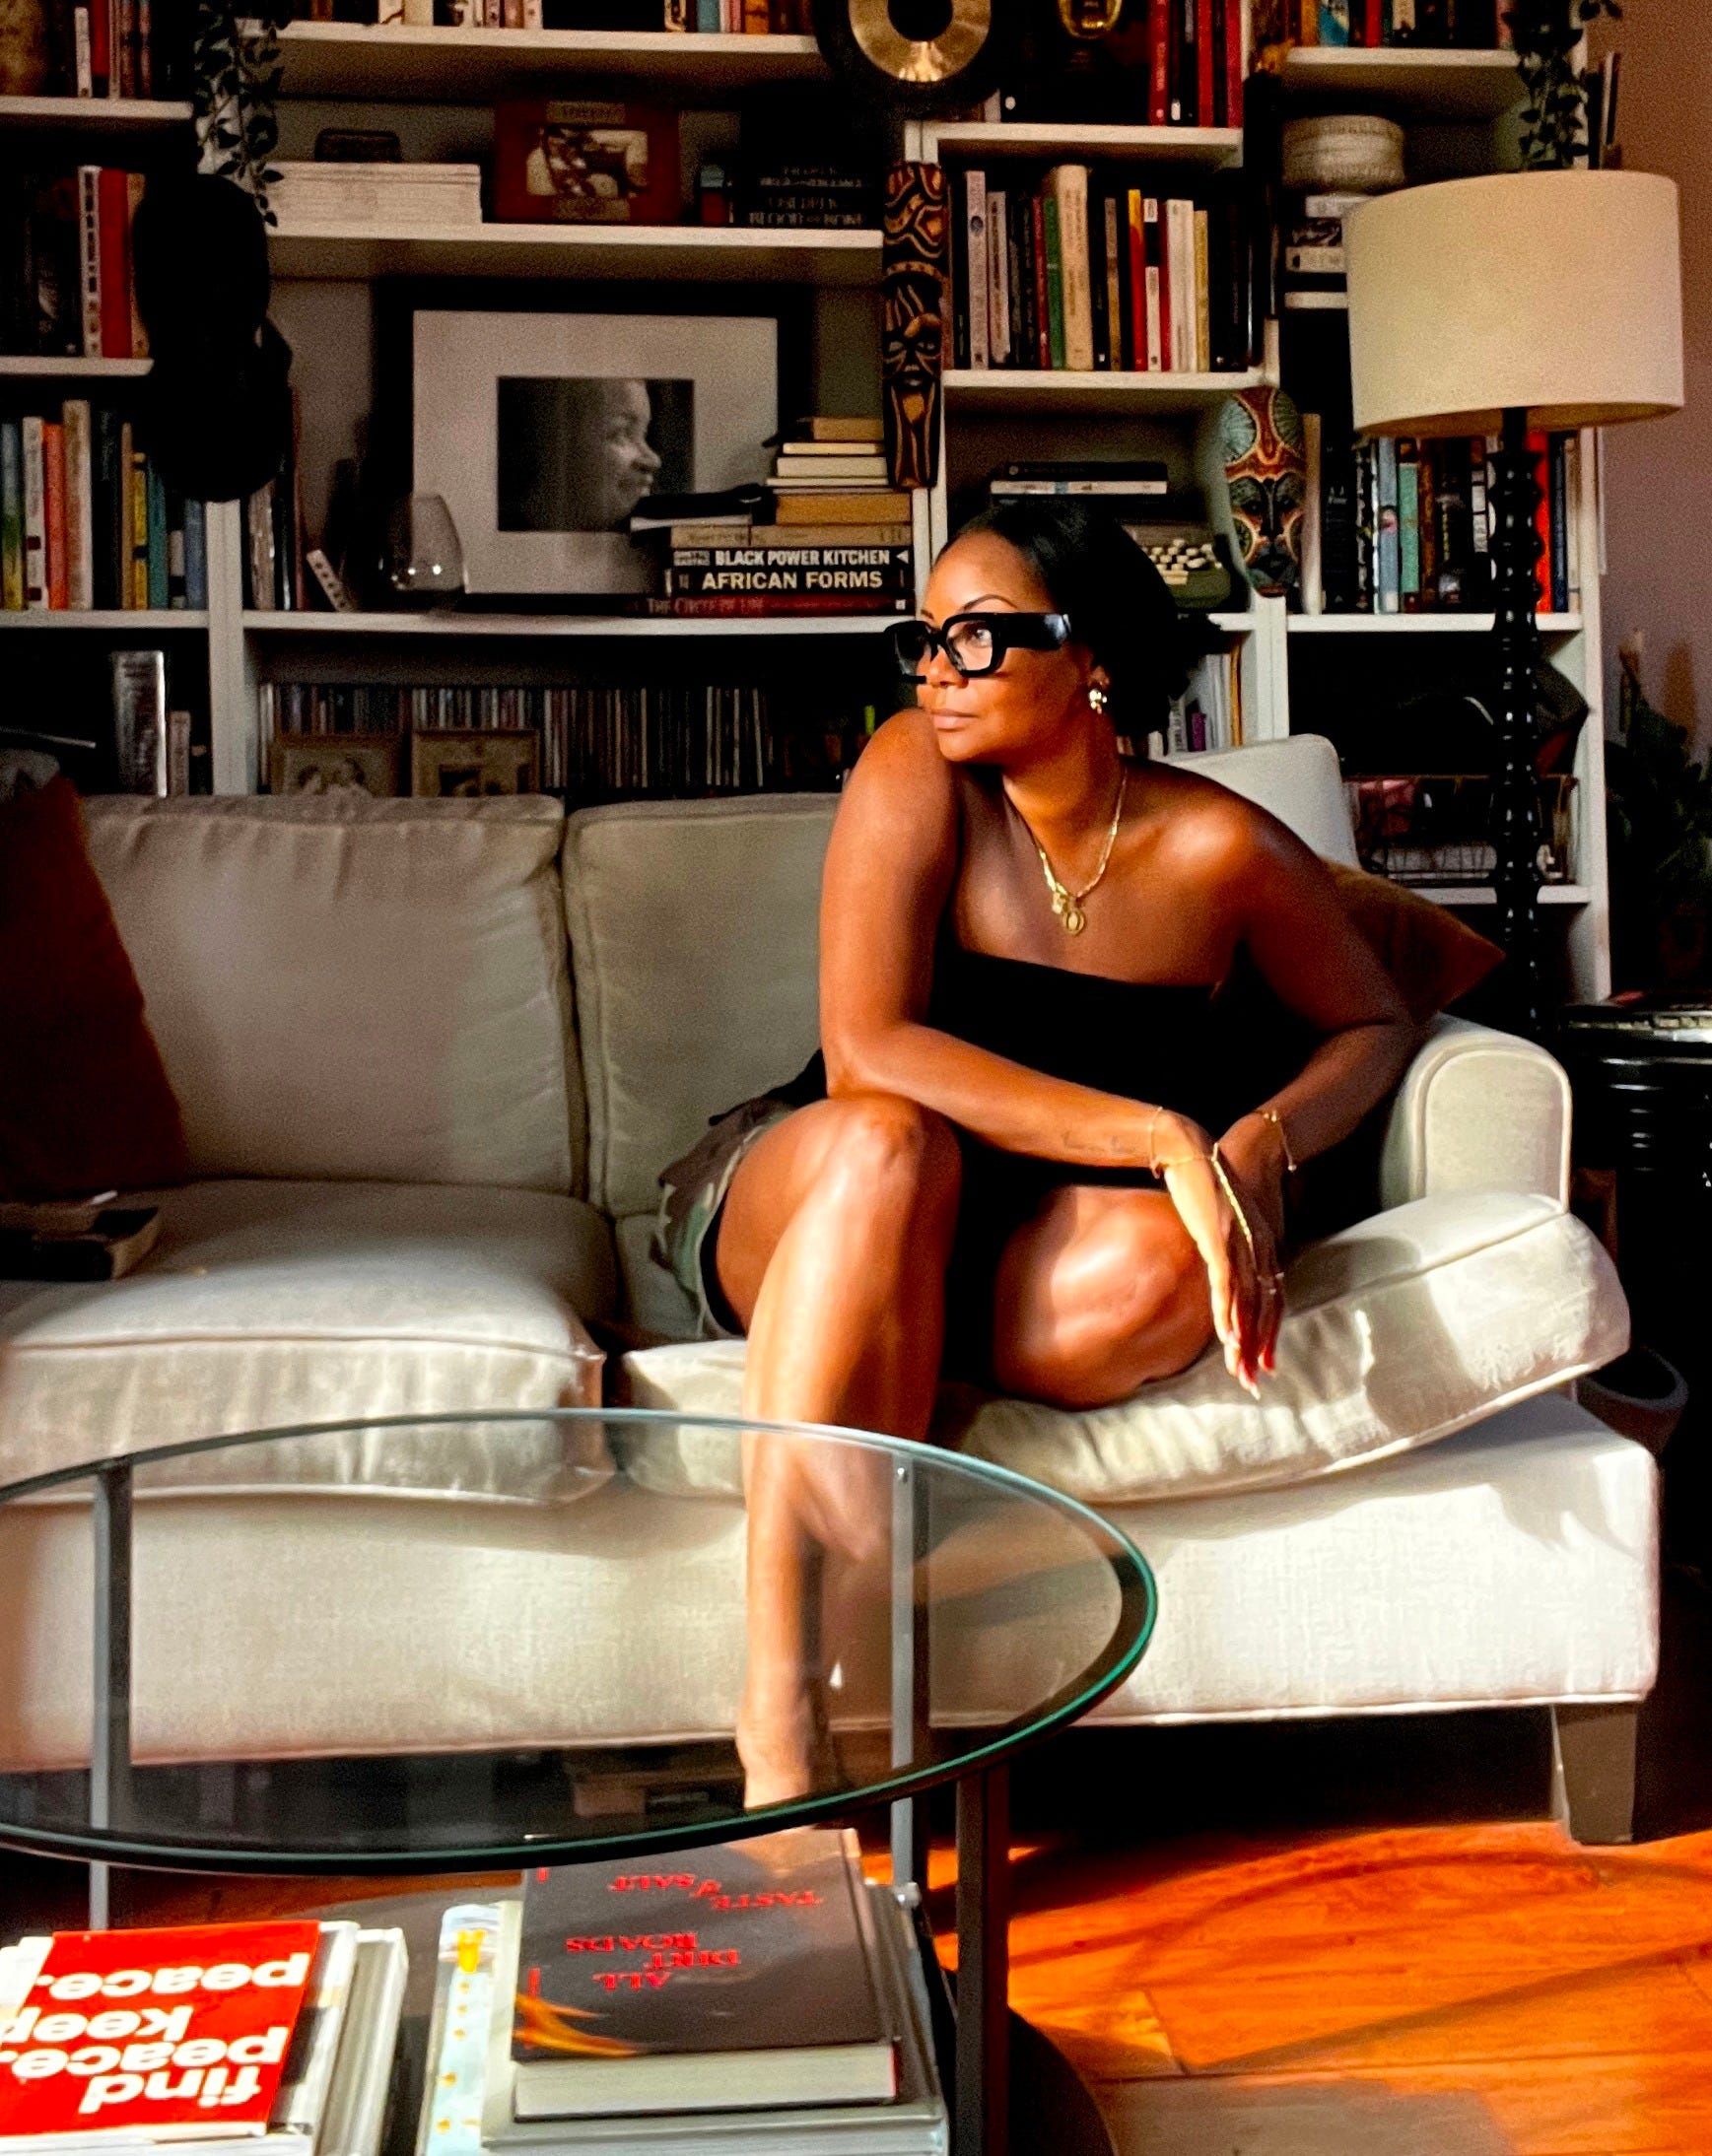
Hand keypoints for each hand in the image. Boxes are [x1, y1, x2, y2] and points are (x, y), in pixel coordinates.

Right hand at [1153, 1114, 1281, 1396]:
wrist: (1194, 1150)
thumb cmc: (1205, 1185)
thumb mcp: (1223, 1222)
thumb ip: (1227, 1247)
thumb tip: (1221, 1268)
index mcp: (1263, 1246)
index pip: (1272, 1299)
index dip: (1269, 1334)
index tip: (1265, 1365)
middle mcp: (1260, 1249)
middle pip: (1264, 1308)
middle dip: (1258, 1349)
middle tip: (1254, 1382)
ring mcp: (1241, 1245)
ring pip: (1247, 1302)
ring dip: (1243, 1340)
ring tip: (1239, 1370)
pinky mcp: (1220, 1239)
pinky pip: (1227, 1283)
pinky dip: (1228, 1312)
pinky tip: (1226, 1336)